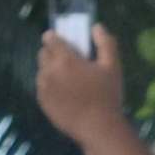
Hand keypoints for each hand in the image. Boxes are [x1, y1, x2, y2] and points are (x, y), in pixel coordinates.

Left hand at [30, 19, 135, 146]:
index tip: (62, 41)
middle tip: (67, 61)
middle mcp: (49, 71)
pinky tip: (64, 93)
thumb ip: (106, 43)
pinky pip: (42, 87)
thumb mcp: (113, 67)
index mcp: (65, 59)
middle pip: (43, 53)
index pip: (50, 39)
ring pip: (41, 71)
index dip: (54, 37)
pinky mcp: (42, 102)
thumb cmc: (107, 96)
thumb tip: (96, 27)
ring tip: (67, 79)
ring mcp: (43, 87)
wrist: (97, 128)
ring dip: (50, 69)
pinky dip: (49, 86)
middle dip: (52, 52)